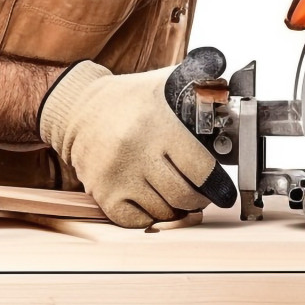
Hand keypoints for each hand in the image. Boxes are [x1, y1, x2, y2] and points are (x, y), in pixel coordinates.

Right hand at [38, 48, 237, 227]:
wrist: (78, 109)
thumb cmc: (130, 99)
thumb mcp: (166, 83)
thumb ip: (199, 85)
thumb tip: (225, 85)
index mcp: (158, 125)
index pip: (201, 169)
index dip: (218, 184)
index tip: (223, 191)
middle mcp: (137, 152)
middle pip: (184, 195)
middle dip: (199, 198)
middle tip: (201, 193)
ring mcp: (118, 176)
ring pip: (163, 211)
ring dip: (175, 208)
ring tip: (176, 194)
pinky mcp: (103, 193)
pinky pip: (137, 221)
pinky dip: (150, 216)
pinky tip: (152, 201)